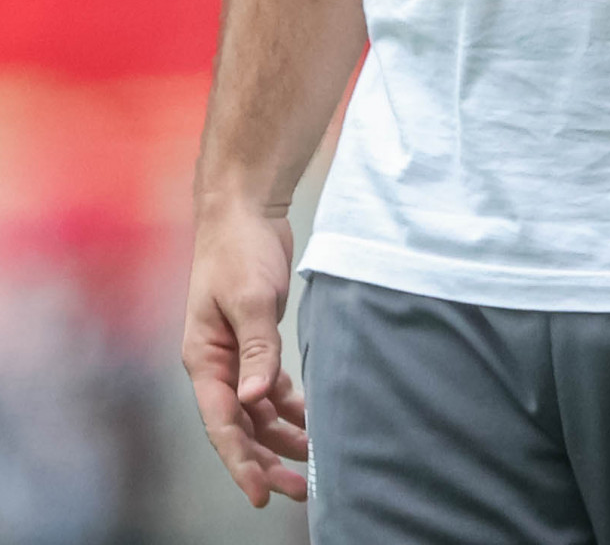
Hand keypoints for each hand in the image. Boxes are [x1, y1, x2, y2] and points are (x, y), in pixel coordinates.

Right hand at [182, 204, 308, 507]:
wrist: (245, 208)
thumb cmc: (239, 249)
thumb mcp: (249, 298)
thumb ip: (257, 349)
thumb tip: (255, 400)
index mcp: (204, 359)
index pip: (221, 424)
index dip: (241, 462)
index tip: (262, 494)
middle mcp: (217, 364)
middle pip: (240, 427)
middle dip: (266, 461)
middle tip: (299, 490)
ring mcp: (237, 354)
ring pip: (258, 412)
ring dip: (282, 437)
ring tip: (314, 461)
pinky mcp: (257, 341)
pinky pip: (271, 388)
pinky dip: (289, 407)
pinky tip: (311, 420)